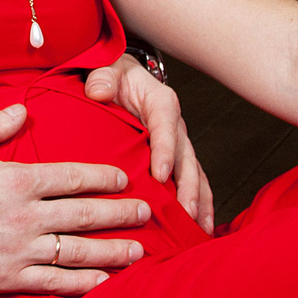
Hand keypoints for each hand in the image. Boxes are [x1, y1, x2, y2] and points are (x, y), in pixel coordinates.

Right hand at [0, 104, 152, 296]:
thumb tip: (23, 109)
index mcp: (15, 180)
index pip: (73, 177)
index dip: (104, 177)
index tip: (125, 177)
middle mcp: (24, 216)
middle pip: (85, 214)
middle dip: (122, 213)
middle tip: (149, 213)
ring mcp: (17, 251)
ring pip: (77, 251)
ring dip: (112, 250)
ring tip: (139, 251)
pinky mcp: (5, 278)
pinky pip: (53, 283)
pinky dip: (82, 284)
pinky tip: (104, 283)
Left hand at [83, 55, 212, 231]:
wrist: (121, 77)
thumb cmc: (113, 75)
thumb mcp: (106, 68)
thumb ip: (102, 77)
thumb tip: (97, 91)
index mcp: (161, 103)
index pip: (166, 127)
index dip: (165, 150)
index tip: (161, 175)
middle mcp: (175, 126)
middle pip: (186, 158)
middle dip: (188, 187)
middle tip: (185, 213)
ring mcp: (178, 145)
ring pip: (194, 175)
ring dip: (199, 202)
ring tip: (198, 230)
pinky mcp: (176, 159)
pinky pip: (192, 183)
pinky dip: (200, 205)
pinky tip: (200, 228)